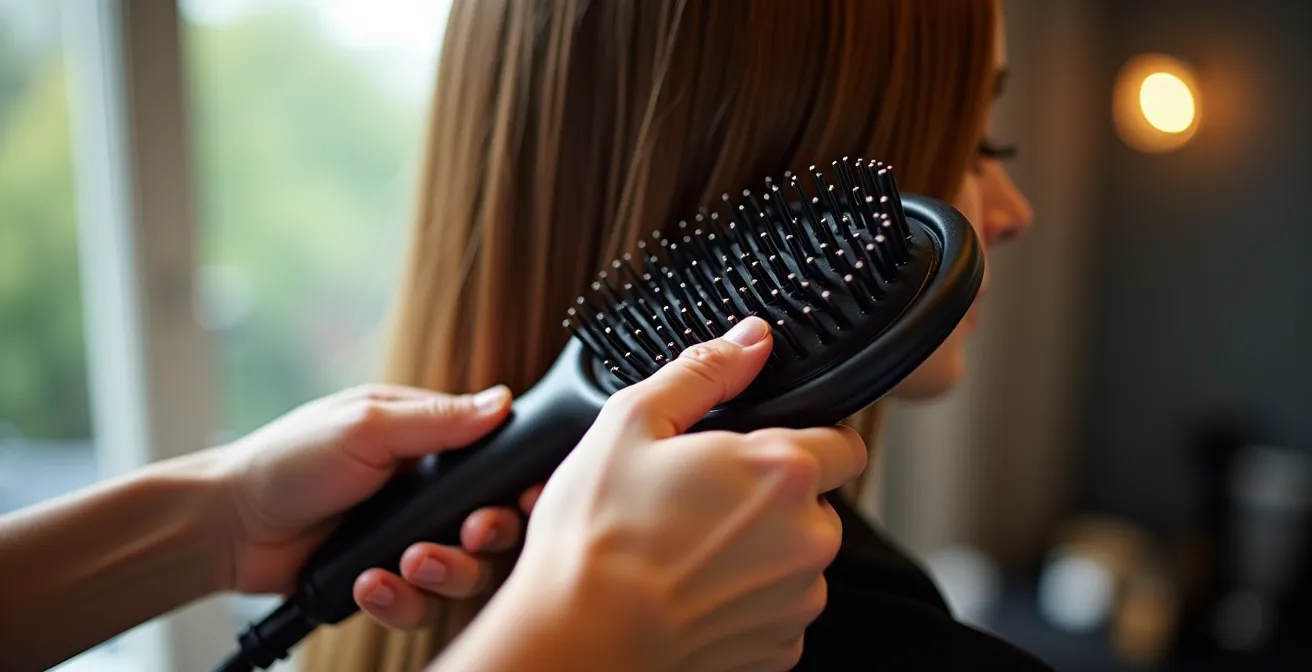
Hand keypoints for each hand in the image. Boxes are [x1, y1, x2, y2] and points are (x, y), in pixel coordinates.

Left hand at [216, 383, 533, 622]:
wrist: (229, 527)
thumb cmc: (288, 459)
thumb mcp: (365, 425)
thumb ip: (437, 420)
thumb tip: (503, 401)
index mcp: (430, 444)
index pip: (500, 463)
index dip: (520, 485)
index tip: (527, 499)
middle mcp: (429, 495)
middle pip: (496, 525)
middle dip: (489, 534)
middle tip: (470, 534)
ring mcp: (410, 541)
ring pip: (467, 573)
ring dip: (445, 572)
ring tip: (407, 564)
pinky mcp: (389, 583)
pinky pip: (422, 606)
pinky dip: (401, 602)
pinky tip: (370, 585)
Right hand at [441, 317, 866, 671]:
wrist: (579, 638)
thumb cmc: (597, 536)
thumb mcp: (633, 422)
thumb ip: (704, 372)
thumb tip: (751, 339)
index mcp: (783, 472)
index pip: (844, 441)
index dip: (803, 438)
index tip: (758, 450)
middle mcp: (809, 538)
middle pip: (816, 502)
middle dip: (771, 497)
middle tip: (700, 499)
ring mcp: (798, 599)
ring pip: (798, 557)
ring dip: (760, 550)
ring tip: (687, 549)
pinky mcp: (780, 647)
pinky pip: (778, 609)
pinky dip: (745, 599)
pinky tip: (693, 589)